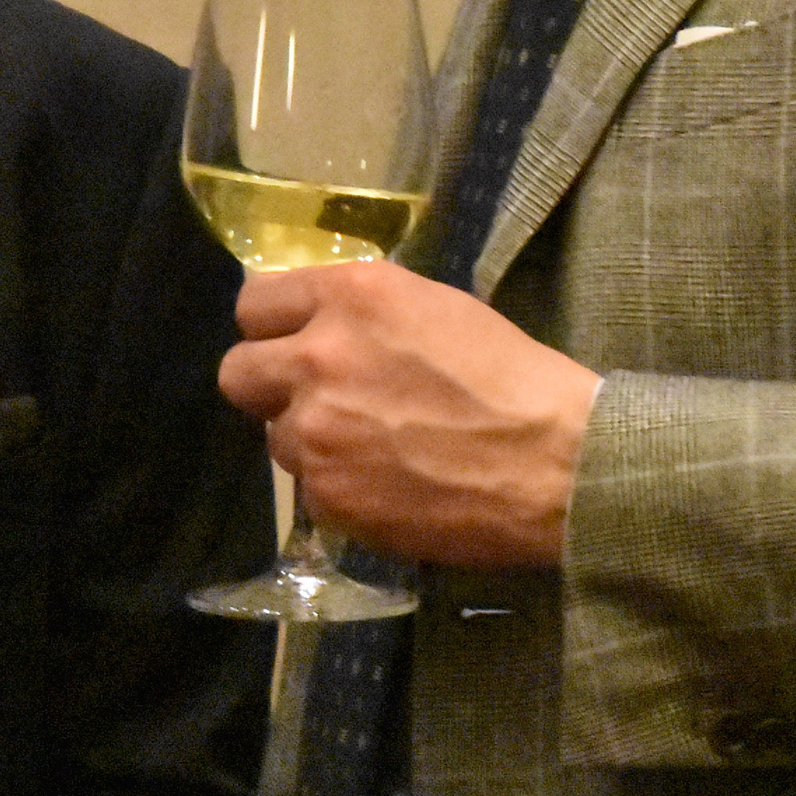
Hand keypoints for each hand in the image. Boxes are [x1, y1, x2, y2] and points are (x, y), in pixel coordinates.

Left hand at [217, 259, 600, 570]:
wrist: (558, 465)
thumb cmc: (513, 377)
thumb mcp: (434, 309)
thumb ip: (363, 313)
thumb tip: (318, 326)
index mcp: (349, 297)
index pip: (255, 302)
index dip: (272, 325)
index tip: (290, 339)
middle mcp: (317, 359)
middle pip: (237, 372)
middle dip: (268, 385)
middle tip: (313, 397)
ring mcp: (316, 434)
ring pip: (275, 437)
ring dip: (311, 440)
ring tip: (373, 448)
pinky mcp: (329, 498)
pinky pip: (311, 489)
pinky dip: (341, 488)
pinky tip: (391, 485)